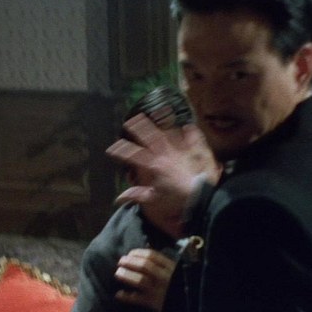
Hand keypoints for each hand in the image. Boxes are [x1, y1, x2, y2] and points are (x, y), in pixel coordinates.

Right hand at [106, 113, 220, 212]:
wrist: (199, 197)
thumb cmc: (176, 199)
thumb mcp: (154, 199)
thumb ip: (137, 195)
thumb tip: (118, 198)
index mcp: (154, 166)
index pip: (134, 155)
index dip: (122, 151)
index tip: (112, 148)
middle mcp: (165, 155)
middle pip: (150, 137)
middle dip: (139, 128)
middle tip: (131, 120)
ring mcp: (180, 152)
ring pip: (169, 134)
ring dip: (163, 123)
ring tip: (159, 112)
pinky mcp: (194, 153)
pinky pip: (192, 140)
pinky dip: (191, 133)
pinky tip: (189, 126)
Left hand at [114, 248, 176, 311]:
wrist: (188, 305)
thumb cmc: (182, 286)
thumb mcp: (178, 271)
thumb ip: (164, 262)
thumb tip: (147, 247)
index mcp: (170, 268)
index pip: (152, 256)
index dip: (138, 253)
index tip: (129, 253)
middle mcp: (164, 277)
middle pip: (144, 266)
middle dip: (130, 262)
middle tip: (120, 261)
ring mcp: (159, 291)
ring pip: (140, 280)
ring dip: (127, 276)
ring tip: (118, 273)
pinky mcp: (154, 304)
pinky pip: (138, 299)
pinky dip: (127, 297)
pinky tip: (118, 294)